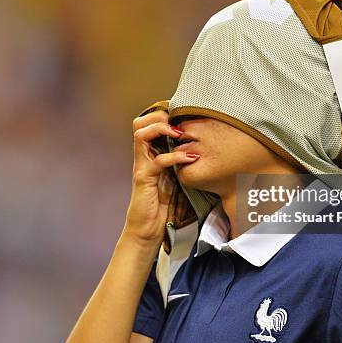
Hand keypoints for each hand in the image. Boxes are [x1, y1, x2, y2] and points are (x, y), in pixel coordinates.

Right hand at [123, 110, 199, 246]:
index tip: (181, 114)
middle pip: (139, 123)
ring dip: (162, 129)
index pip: (147, 124)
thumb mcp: (173, 177)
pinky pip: (157, 161)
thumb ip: (179, 162)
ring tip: (179, 134)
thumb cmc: (162, 204)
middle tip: (178, 122)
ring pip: (141, 135)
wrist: (148, 228)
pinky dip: (175, 156)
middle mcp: (142, 157)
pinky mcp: (144, 179)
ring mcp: (141, 166)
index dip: (161, 114)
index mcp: (149, 154)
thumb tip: (201, 149)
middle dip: (159, 117)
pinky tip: (190, 158)